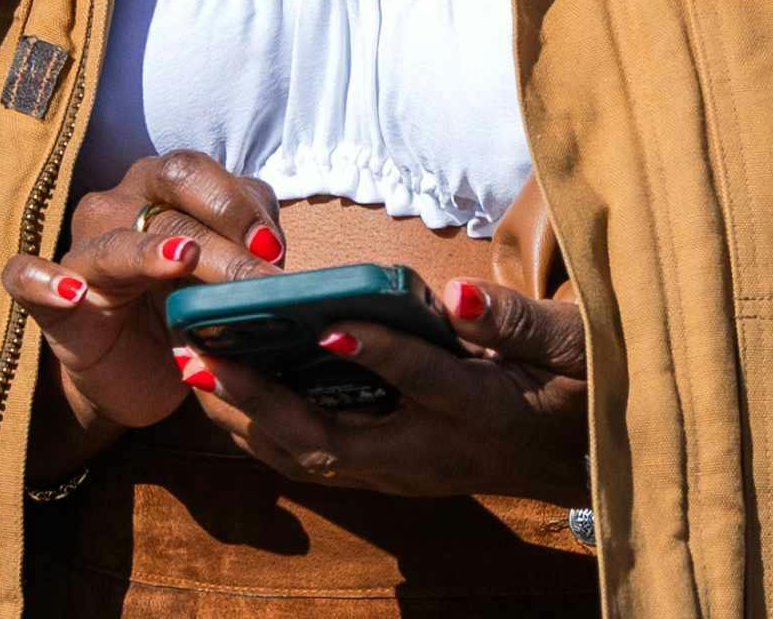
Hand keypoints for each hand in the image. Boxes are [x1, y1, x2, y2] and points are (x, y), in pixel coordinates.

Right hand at [0, 150, 287, 432]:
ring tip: (181, 258)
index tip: (274, 248)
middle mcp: (121, 206)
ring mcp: (82, 252)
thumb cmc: (188, 307)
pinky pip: (26, 279)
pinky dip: (44, 282)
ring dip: (151, 253)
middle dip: (219, 236)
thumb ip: (251, 253)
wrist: (140, 374)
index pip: (196, 172)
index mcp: (166, 188)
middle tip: (257, 278)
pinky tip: (70, 293)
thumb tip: (275, 259)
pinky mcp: (52, 305)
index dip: (236, 202)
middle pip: (167, 198)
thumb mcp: (228, 277)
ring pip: (114, 241)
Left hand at [172, 278, 590, 504]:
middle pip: (333, 440)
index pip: (426, 381)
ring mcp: (402, 472)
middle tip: (202, 358)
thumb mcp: (571, 349)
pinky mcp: (386, 473)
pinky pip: (313, 461)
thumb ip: (515, 324)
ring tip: (193, 372)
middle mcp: (428, 453)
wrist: (578, 461)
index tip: (328, 321)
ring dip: (247, 420)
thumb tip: (460, 298)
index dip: (380, 353)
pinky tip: (224, 399)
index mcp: (481, 413)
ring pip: (310, 459)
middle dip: (261, 402)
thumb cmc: (576, 391)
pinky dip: (263, 432)